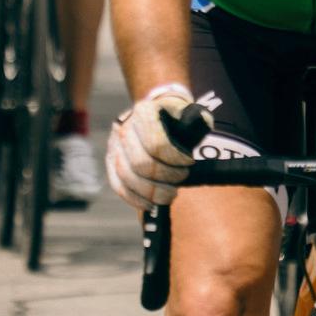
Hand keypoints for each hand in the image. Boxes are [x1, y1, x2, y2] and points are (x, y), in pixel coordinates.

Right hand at [106, 85, 210, 210]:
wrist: (156, 114)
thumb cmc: (176, 117)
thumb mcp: (187, 111)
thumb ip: (197, 118)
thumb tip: (204, 122)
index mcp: (143, 112)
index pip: (156, 144)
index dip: (175, 158)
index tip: (190, 162)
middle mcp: (124, 127)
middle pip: (141, 164)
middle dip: (166, 177)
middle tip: (182, 177)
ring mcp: (114, 146)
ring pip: (128, 178)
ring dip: (152, 192)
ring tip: (171, 194)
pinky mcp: (111, 162)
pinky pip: (119, 186)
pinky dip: (136, 199)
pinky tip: (152, 204)